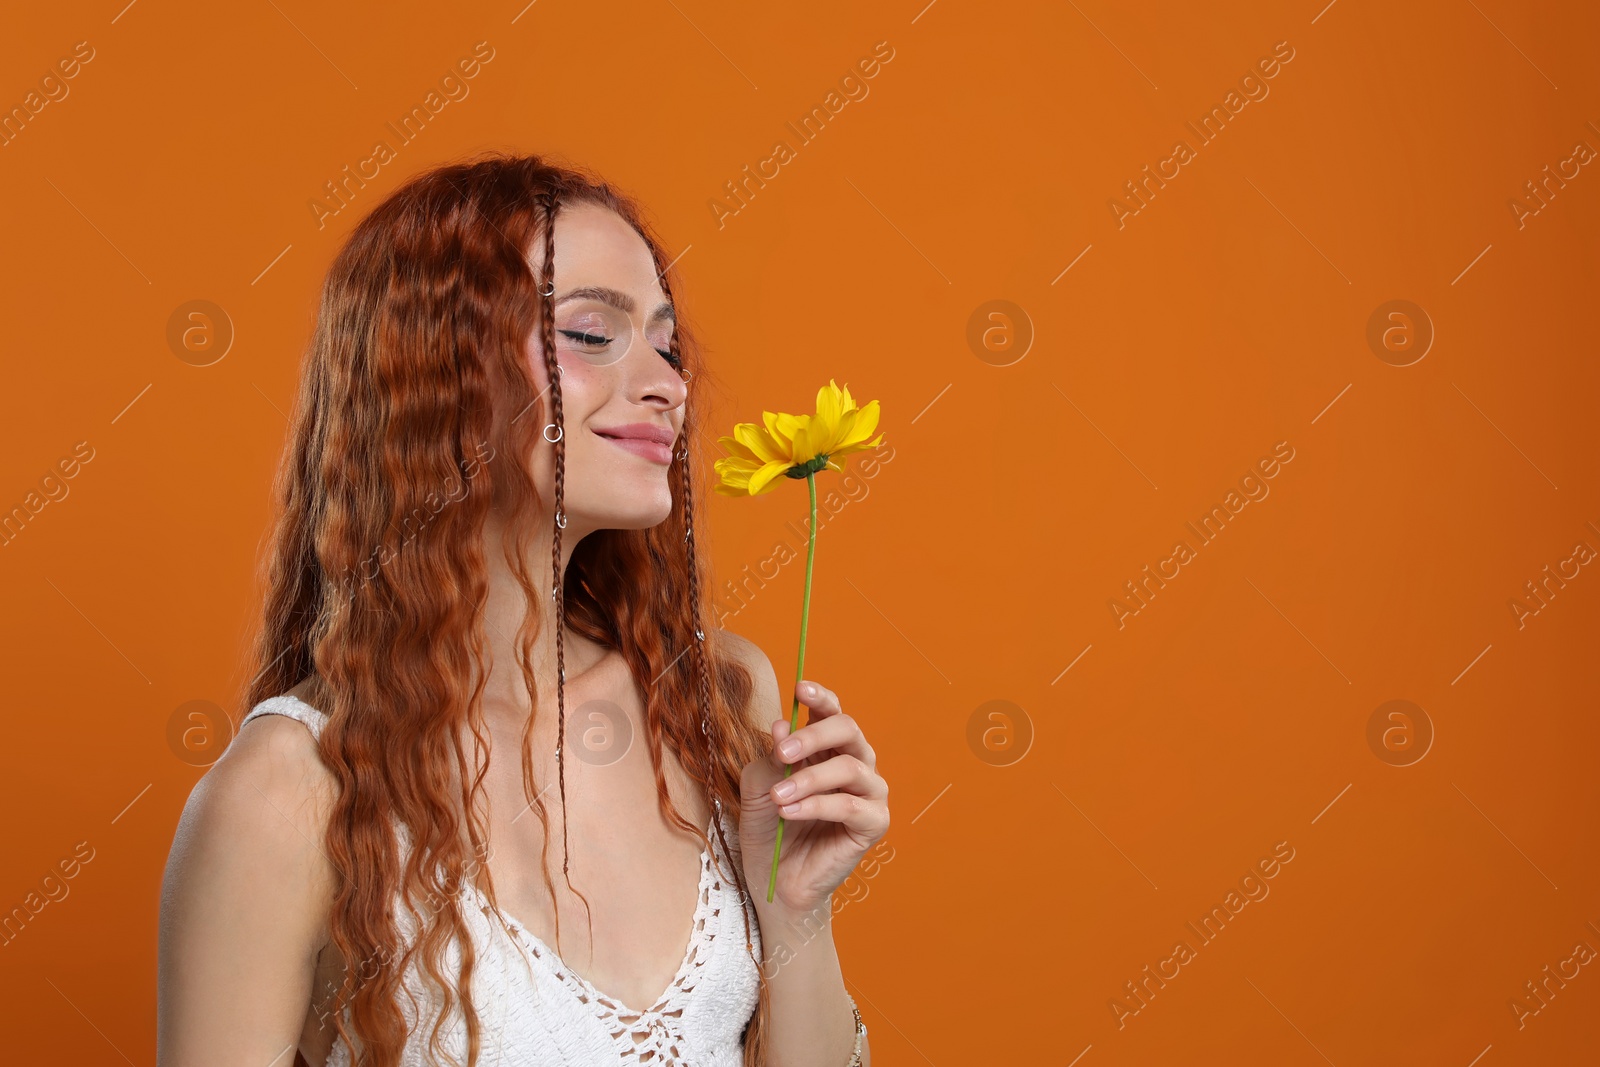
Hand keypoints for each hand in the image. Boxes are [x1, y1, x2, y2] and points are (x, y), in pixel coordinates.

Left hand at [738, 679, 889, 924]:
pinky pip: (851, 806)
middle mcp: (853, 763)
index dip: (819, 697)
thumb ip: (770, 758)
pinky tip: (789, 812)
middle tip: (781, 753)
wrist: (775, 881)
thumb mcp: (757, 787)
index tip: (799, 689)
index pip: (832, 712)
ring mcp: (868, 793)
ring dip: (809, 778)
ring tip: (778, 797)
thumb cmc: (770, 829)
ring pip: (849, 767)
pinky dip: (817, 805)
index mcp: (827, 748)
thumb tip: (780, 726)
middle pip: (848, 730)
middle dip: (813, 736)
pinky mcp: (874, 823)